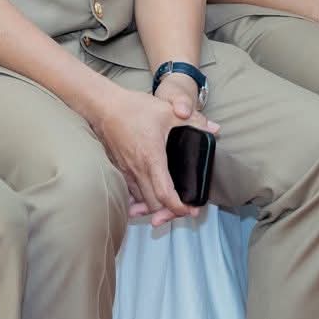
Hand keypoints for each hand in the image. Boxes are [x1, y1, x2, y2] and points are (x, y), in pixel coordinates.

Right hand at [86, 82, 203, 228]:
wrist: (103, 106)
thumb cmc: (134, 108)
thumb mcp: (167, 110)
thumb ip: (194, 120)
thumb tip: (215, 129)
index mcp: (152, 158)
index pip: (165, 194)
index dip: (178, 208)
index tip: (190, 210)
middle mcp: (137, 169)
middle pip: (153, 204)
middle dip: (169, 211)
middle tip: (184, 207)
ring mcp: (126, 170)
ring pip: (141, 199)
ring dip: (155, 205)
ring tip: (169, 203)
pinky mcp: (119, 168)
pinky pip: (131, 191)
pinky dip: (142, 197)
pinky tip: (149, 194)